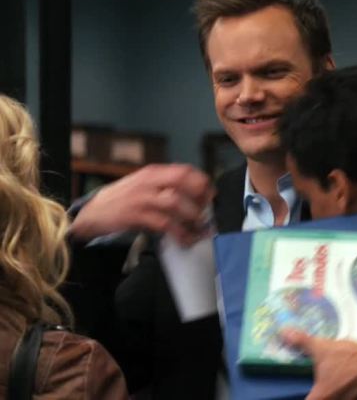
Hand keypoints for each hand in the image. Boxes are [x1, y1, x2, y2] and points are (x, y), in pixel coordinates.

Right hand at [70, 164, 214, 244]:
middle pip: (183, 183)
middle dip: (200, 198)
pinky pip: (164, 223)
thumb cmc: (122, 199)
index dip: (202, 182)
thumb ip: (164, 185)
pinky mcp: (135, 215)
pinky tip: (186, 239)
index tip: (211, 195)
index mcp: (153, 173)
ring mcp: (141, 198)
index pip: (184, 170)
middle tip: (208, 212)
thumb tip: (194, 194)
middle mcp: (148, 182)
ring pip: (175, 203)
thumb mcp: (143, 185)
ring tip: (200, 228)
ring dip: (192, 217)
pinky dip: (179, 232)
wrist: (91, 213)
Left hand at [283, 331, 356, 399]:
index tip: (310, 393)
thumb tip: (283, 332)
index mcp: (321, 398)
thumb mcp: (323, 348)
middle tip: (330, 388)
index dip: (307, 398)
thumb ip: (302, 343)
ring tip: (345, 385)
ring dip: (342, 395)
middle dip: (327, 395)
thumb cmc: (350, 356)